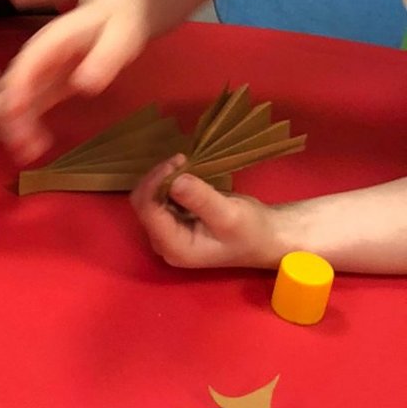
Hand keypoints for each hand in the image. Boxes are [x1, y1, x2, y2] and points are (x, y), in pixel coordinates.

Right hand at [0, 0, 151, 162]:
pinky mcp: (44, 84)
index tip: (13, 117)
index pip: (23, 69)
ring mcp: (36, 72)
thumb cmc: (119, 22)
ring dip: (17, 128)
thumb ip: (103, 59)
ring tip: (29, 154)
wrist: (117, 11)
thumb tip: (83, 85)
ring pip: (15, 101)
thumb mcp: (119, 37)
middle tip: (24, 150)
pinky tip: (39, 145)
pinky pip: (28, 107)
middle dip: (11, 120)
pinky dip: (28, 126)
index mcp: (48, 43)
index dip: (15, 93)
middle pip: (11, 88)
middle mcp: (34, 58)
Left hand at [129, 156, 285, 269]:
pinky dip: (168, 181)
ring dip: (162, 178)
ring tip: (184, 163)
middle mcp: (164, 241)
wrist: (264, 237)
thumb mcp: (230, 215)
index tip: (176, 163)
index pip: (148, 212)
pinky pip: (160, 196)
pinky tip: (185, 173)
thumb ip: (201, 199)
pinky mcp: (172, 219)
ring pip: (149, 197)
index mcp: (174, 247)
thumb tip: (175, 181)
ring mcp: (166, 231)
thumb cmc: (250, 231)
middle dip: (157, 178)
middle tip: (180, 160)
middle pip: (143, 204)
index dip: (155, 183)